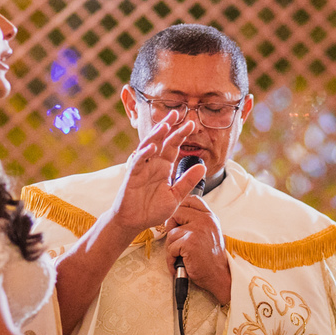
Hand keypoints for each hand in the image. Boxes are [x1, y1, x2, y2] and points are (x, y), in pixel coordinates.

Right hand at [109, 118, 207, 235]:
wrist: (135, 222)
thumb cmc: (152, 209)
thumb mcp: (176, 196)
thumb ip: (188, 181)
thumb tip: (203, 166)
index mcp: (164, 166)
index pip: (173, 146)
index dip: (181, 134)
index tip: (191, 124)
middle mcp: (153, 164)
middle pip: (161, 141)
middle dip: (168, 126)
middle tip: (176, 112)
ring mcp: (142, 168)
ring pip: (148, 147)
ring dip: (155, 136)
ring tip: (164, 125)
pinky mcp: (132, 176)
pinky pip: (137, 163)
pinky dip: (144, 155)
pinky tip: (151, 148)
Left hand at [165, 195, 230, 305]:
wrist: (219, 275)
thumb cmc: (210, 257)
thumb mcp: (209, 233)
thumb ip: (197, 222)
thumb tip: (175, 216)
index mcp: (210, 217)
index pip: (191, 200)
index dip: (180, 208)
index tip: (178, 220)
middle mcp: (205, 220)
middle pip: (176, 213)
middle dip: (172, 228)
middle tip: (177, 242)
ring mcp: (197, 230)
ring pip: (171, 233)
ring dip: (172, 247)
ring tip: (181, 256)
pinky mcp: (189, 242)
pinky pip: (171, 247)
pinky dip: (171, 258)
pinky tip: (179, 263)